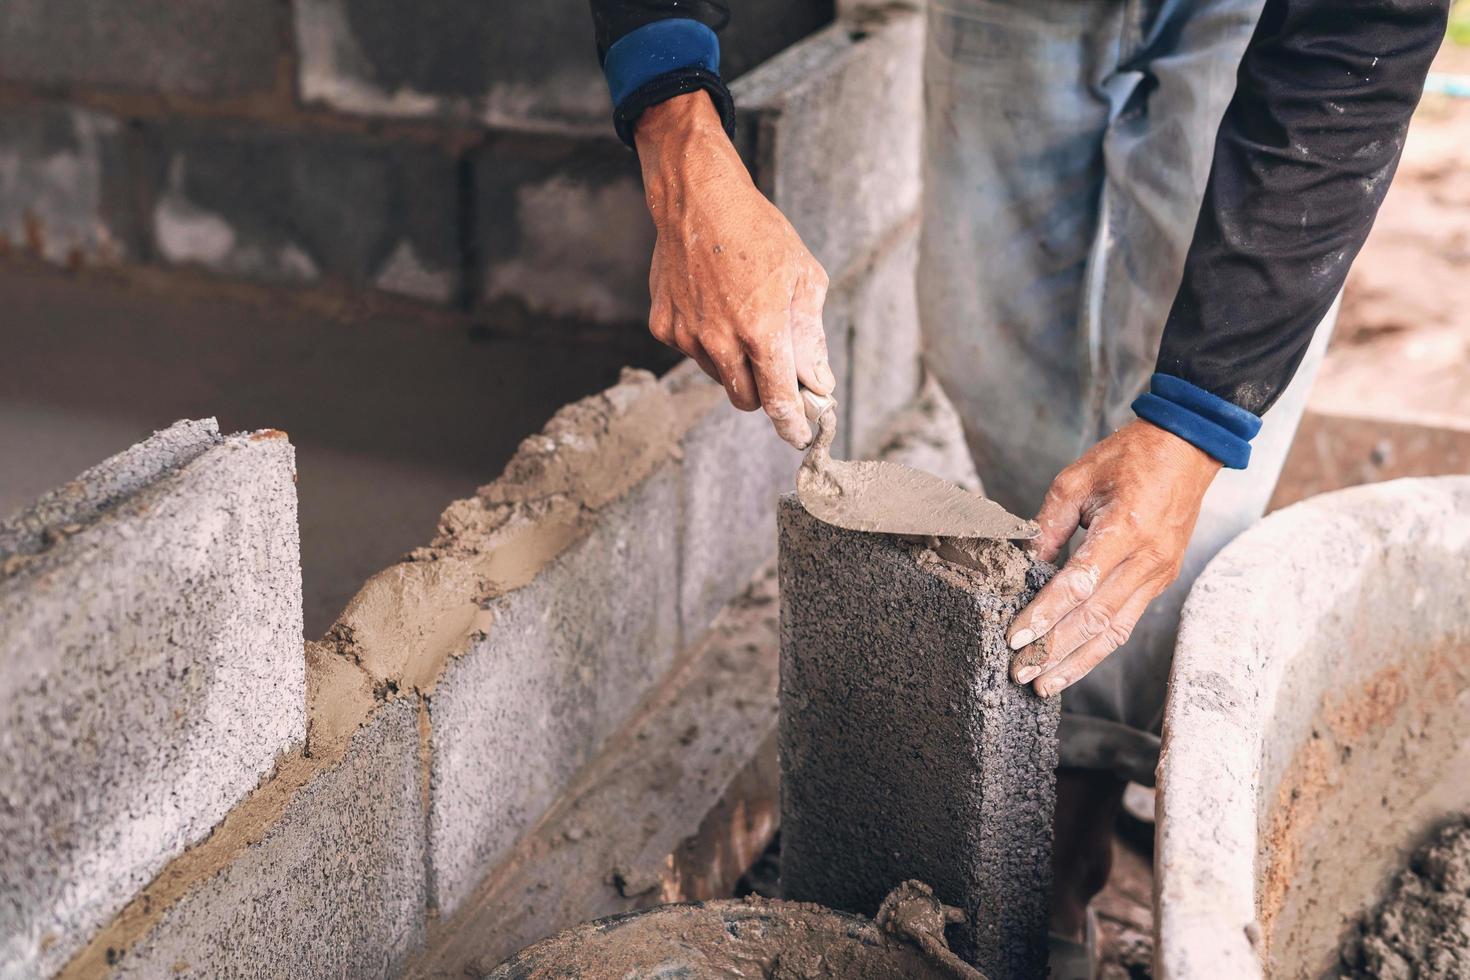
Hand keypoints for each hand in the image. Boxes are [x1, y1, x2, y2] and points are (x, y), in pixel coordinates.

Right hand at [635, 92, 834, 448]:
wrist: (698, 200)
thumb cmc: (758, 234)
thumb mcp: (804, 278)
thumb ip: (811, 339)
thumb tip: (818, 383)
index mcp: (761, 331)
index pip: (778, 401)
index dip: (792, 426)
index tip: (800, 437)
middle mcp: (720, 341)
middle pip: (747, 399)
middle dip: (765, 391)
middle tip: (777, 364)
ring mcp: (687, 336)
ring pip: (720, 376)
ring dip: (736, 362)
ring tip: (742, 314)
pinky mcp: (664, 326)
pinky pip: (692, 353)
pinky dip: (707, 340)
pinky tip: (713, 303)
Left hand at [1006, 420, 1220, 696]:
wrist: (1188, 449)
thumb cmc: (1130, 457)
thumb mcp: (1077, 480)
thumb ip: (1048, 527)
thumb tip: (1024, 566)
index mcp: (1125, 529)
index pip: (1078, 585)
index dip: (1045, 615)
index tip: (1016, 637)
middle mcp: (1147, 559)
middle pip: (1095, 617)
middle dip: (1054, 650)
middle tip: (1020, 672)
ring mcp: (1159, 574)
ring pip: (1114, 630)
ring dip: (1077, 661)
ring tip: (1044, 683)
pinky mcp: (1161, 580)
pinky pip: (1126, 621)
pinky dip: (1098, 646)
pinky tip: (1073, 662)